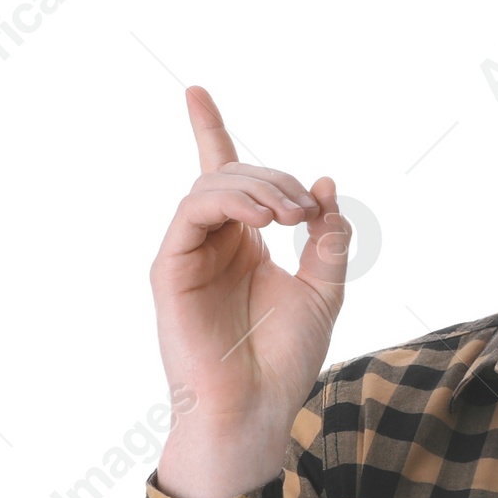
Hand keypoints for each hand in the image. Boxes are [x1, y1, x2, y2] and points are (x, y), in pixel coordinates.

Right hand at [151, 85, 352, 497]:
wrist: (257, 407)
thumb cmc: (286, 359)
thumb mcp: (324, 290)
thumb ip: (327, 239)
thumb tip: (326, 184)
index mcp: (244, 245)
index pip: (227, 178)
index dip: (210, 130)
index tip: (194, 90)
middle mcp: (213, 244)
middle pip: (232, 177)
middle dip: (275, 180)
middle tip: (309, 211)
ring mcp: (188, 254)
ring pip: (212, 186)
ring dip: (258, 187)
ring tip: (291, 215)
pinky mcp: (171, 268)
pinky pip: (193, 210)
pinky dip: (229, 201)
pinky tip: (264, 219)